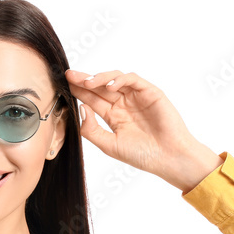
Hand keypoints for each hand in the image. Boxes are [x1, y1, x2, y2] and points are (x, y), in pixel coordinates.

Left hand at [65, 69, 221, 191]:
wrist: (168, 158)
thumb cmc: (141, 155)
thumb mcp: (108, 145)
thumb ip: (91, 129)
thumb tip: (81, 108)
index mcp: (113, 115)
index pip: (92, 99)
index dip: (79, 91)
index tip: (64, 84)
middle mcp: (123, 104)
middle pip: (101, 86)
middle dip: (85, 80)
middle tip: (70, 75)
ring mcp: (136, 97)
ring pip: (115, 79)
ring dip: (100, 78)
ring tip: (88, 82)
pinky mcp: (150, 92)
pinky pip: (133, 80)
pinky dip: (121, 79)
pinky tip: (110, 85)